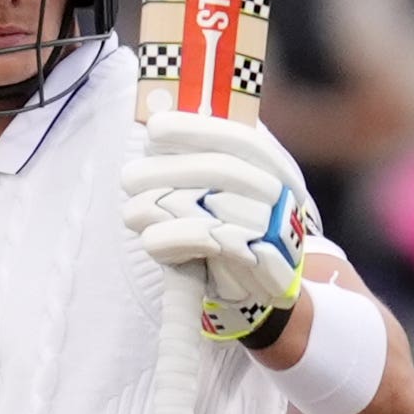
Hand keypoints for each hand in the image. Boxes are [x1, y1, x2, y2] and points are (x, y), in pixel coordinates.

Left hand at [123, 112, 320, 339]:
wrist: (267, 292)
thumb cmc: (234, 230)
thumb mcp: (226, 192)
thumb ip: (201, 158)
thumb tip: (156, 120)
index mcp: (277, 167)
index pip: (241, 138)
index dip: (196, 129)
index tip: (154, 128)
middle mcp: (284, 195)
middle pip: (221, 170)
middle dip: (166, 170)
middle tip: (128, 178)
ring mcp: (279, 231)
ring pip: (210, 206)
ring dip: (159, 207)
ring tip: (132, 213)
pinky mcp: (263, 267)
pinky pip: (207, 242)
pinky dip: (171, 237)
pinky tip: (150, 239)